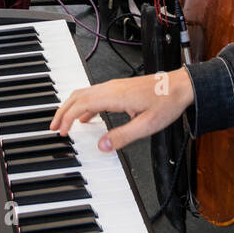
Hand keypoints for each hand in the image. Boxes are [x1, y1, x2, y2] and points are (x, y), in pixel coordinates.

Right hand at [50, 69, 194, 151]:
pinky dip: (83, 105)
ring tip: (64, 122)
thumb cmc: (166, 103)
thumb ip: (123, 137)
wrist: (180, 87)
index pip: (81, 104)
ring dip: (71, 107)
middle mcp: (111, 88)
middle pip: (78, 96)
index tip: (60, 131)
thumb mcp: (146, 126)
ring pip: (84, 94)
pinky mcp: (119, 88)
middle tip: (53, 126)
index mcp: (115, 96)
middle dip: (63, 111)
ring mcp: (115, 87)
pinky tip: (86, 117)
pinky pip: (95, 95)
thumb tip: (102, 146)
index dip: (67, 118)